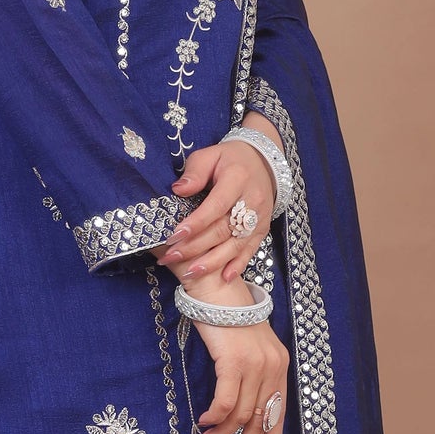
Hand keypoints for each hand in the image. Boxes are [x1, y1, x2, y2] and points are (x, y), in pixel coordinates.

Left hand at [155, 119, 280, 286]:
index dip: (196, 223)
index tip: (174, 236)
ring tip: (190, 273)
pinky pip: (251, 250)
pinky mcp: (263, 229)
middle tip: (171, 257)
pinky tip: (224, 279)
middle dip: (196, 247)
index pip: (216, 205)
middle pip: (223, 229)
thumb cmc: (229, 159)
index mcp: (238, 179)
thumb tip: (178, 190)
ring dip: (213, 262)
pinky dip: (238, 265)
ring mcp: (260, 218)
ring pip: (236, 244)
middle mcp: (253, 201)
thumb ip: (194, 171)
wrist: (263, 162)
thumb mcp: (210, 155)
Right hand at [179, 271, 288, 433]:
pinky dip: (215, 416)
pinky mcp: (235, 362)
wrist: (215, 290)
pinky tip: (204, 422)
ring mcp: (255, 365)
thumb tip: (239, 408)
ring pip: (242, 413)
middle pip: (262, 418)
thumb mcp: (247, 348)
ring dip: (223, 433)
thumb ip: (250, 374)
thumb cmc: (226, 318)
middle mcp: (272, 367)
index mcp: (279, 365)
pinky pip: (226, 401)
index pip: (279, 411)